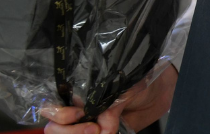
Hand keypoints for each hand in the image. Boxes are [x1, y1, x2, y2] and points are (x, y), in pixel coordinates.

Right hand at [41, 66, 175, 133]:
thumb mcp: (126, 87)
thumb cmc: (140, 81)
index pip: (50, 107)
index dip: (60, 114)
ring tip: (101, 131)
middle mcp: (76, 110)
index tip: (79, 114)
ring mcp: (86, 124)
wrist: (159, 91)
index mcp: (76, 93)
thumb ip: (111, 105)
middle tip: (95, 128)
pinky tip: (106, 132)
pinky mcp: (100, 132)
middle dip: (70, 132)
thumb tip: (103, 127)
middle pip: (53, 128)